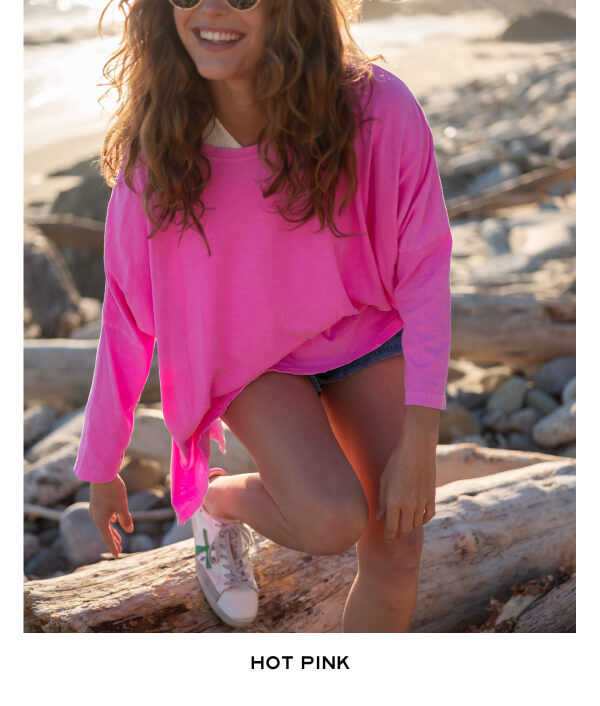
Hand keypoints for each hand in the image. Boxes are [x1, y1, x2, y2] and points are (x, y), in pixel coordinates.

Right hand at [89, 475, 133, 557]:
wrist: (101, 473)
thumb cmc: (112, 490)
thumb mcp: (122, 506)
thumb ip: (126, 519)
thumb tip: (129, 530)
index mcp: (100, 520)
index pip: (107, 538)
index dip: (113, 547)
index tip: (117, 556)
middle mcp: (95, 516)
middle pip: (105, 532)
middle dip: (114, 541)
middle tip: (120, 549)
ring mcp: (95, 509)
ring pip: (104, 523)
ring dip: (112, 531)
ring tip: (119, 538)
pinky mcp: (97, 502)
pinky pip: (104, 515)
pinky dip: (110, 520)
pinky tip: (114, 520)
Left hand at [376, 417, 437, 541]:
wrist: (417, 448)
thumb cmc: (396, 462)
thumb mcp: (383, 480)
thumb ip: (381, 500)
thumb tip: (380, 517)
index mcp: (393, 501)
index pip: (391, 528)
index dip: (388, 537)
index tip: (387, 538)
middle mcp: (408, 504)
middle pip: (404, 530)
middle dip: (398, 534)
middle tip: (394, 534)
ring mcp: (422, 502)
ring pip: (416, 525)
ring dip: (409, 527)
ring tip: (404, 525)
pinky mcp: (432, 497)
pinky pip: (428, 516)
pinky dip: (422, 520)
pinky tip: (417, 518)